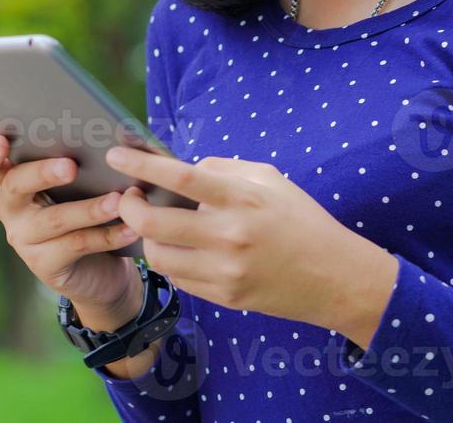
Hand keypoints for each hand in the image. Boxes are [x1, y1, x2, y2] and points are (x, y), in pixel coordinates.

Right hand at [0, 134, 141, 315]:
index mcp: (11, 181)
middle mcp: (10, 209)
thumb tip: (108, 139)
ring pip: (54, 219)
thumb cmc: (87, 210)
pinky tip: (130, 229)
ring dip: (88, 209)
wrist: (101, 269)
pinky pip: (77, 245)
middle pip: (17, 186)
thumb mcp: (78, 186)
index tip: (1, 141)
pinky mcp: (43, 265)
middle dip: (43, 173)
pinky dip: (107, 235)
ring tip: (117, 200)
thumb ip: (77, 163)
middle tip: (71, 166)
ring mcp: (23, 239)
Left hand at [105, 145, 397, 347]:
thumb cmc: (300, 219)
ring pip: (158, 256)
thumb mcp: (268, 179)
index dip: (141, 165)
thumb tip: (178, 167)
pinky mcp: (225, 297)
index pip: (179, 176)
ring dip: (147, 238)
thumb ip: (222, 169)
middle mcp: (230, 236)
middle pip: (153, 223)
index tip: (115, 155)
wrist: (336, 277)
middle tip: (128, 197)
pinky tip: (179, 248)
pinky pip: (178, 278)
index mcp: (241, 198)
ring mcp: (225, 271)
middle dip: (129, 207)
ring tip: (156, 224)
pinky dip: (171, 260)